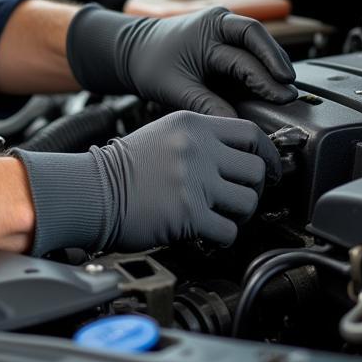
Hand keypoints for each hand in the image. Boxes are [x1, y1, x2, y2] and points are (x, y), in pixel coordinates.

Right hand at [14, 111, 281, 253]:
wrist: (93, 190)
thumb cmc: (124, 167)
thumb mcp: (164, 134)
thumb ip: (201, 140)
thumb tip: (241, 158)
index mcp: (192, 124)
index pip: (251, 133)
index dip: (267, 155)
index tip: (269, 169)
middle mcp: (197, 148)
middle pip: (256, 170)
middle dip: (252, 189)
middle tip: (238, 198)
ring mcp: (194, 180)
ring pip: (248, 202)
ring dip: (237, 215)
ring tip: (217, 215)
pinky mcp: (189, 213)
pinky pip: (228, 231)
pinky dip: (220, 237)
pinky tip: (204, 232)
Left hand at [67, 4, 298, 116]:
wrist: (136, 52)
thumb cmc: (151, 65)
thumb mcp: (176, 88)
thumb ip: (206, 105)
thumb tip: (235, 125)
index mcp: (207, 28)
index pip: (247, 45)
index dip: (266, 71)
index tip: (280, 94)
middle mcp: (219, 23)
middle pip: (258, 38)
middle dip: (277, 65)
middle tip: (289, 92)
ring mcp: (224, 29)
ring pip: (259, 42)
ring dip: (275, 64)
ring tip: (287, 89)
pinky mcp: (227, 41)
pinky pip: (252, 50)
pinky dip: (264, 66)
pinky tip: (274, 84)